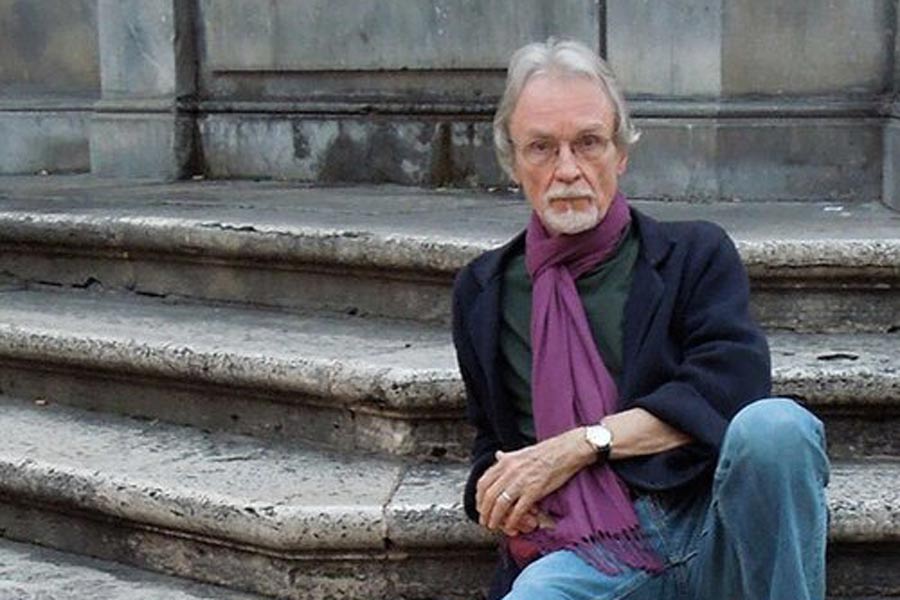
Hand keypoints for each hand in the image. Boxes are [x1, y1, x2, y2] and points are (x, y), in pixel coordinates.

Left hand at [475, 427, 595, 532]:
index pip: (483, 482)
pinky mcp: (534, 491)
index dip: (478, 497)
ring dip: (495, 518)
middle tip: (484, 520)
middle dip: (484, 511)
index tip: (479, 506)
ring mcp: (521, 481)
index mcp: (505, 462)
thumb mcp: (520, 452)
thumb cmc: (545, 452)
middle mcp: (509, 471)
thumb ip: (507, 457)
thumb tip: (497, 455)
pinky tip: (511, 526)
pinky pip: (518, 510)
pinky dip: (512, 520)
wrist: (565, 450)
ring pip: (500, 504)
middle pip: (489, 496)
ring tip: (493, 526)